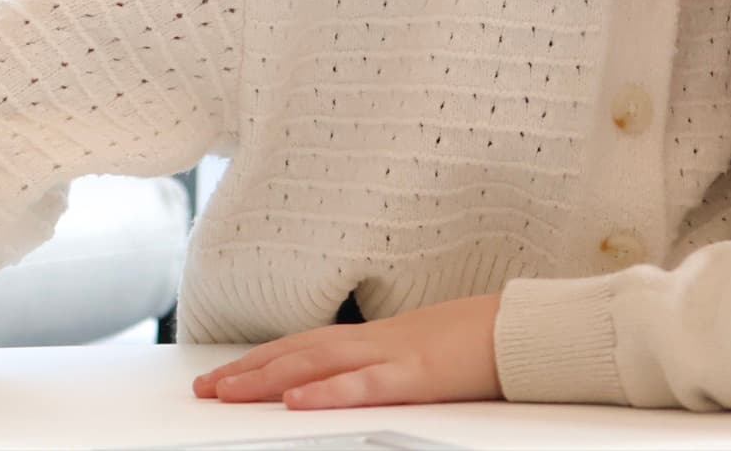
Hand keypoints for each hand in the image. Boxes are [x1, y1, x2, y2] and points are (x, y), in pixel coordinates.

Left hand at [193, 294, 502, 409]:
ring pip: (316, 364)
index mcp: (377, 337)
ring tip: (226, 392)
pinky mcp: (415, 376)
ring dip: (266, 378)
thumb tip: (358, 383)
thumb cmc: (482, 342)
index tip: (225, 374)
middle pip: (297, 351)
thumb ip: (389, 365)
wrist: (525, 329)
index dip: (262, 358)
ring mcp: (393, 355)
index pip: (306, 344)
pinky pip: (362, 385)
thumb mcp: (425, 353)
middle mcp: (375, 340)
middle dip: (247, 371)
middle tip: (204, 389)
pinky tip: (294, 401)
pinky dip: (325, 392)